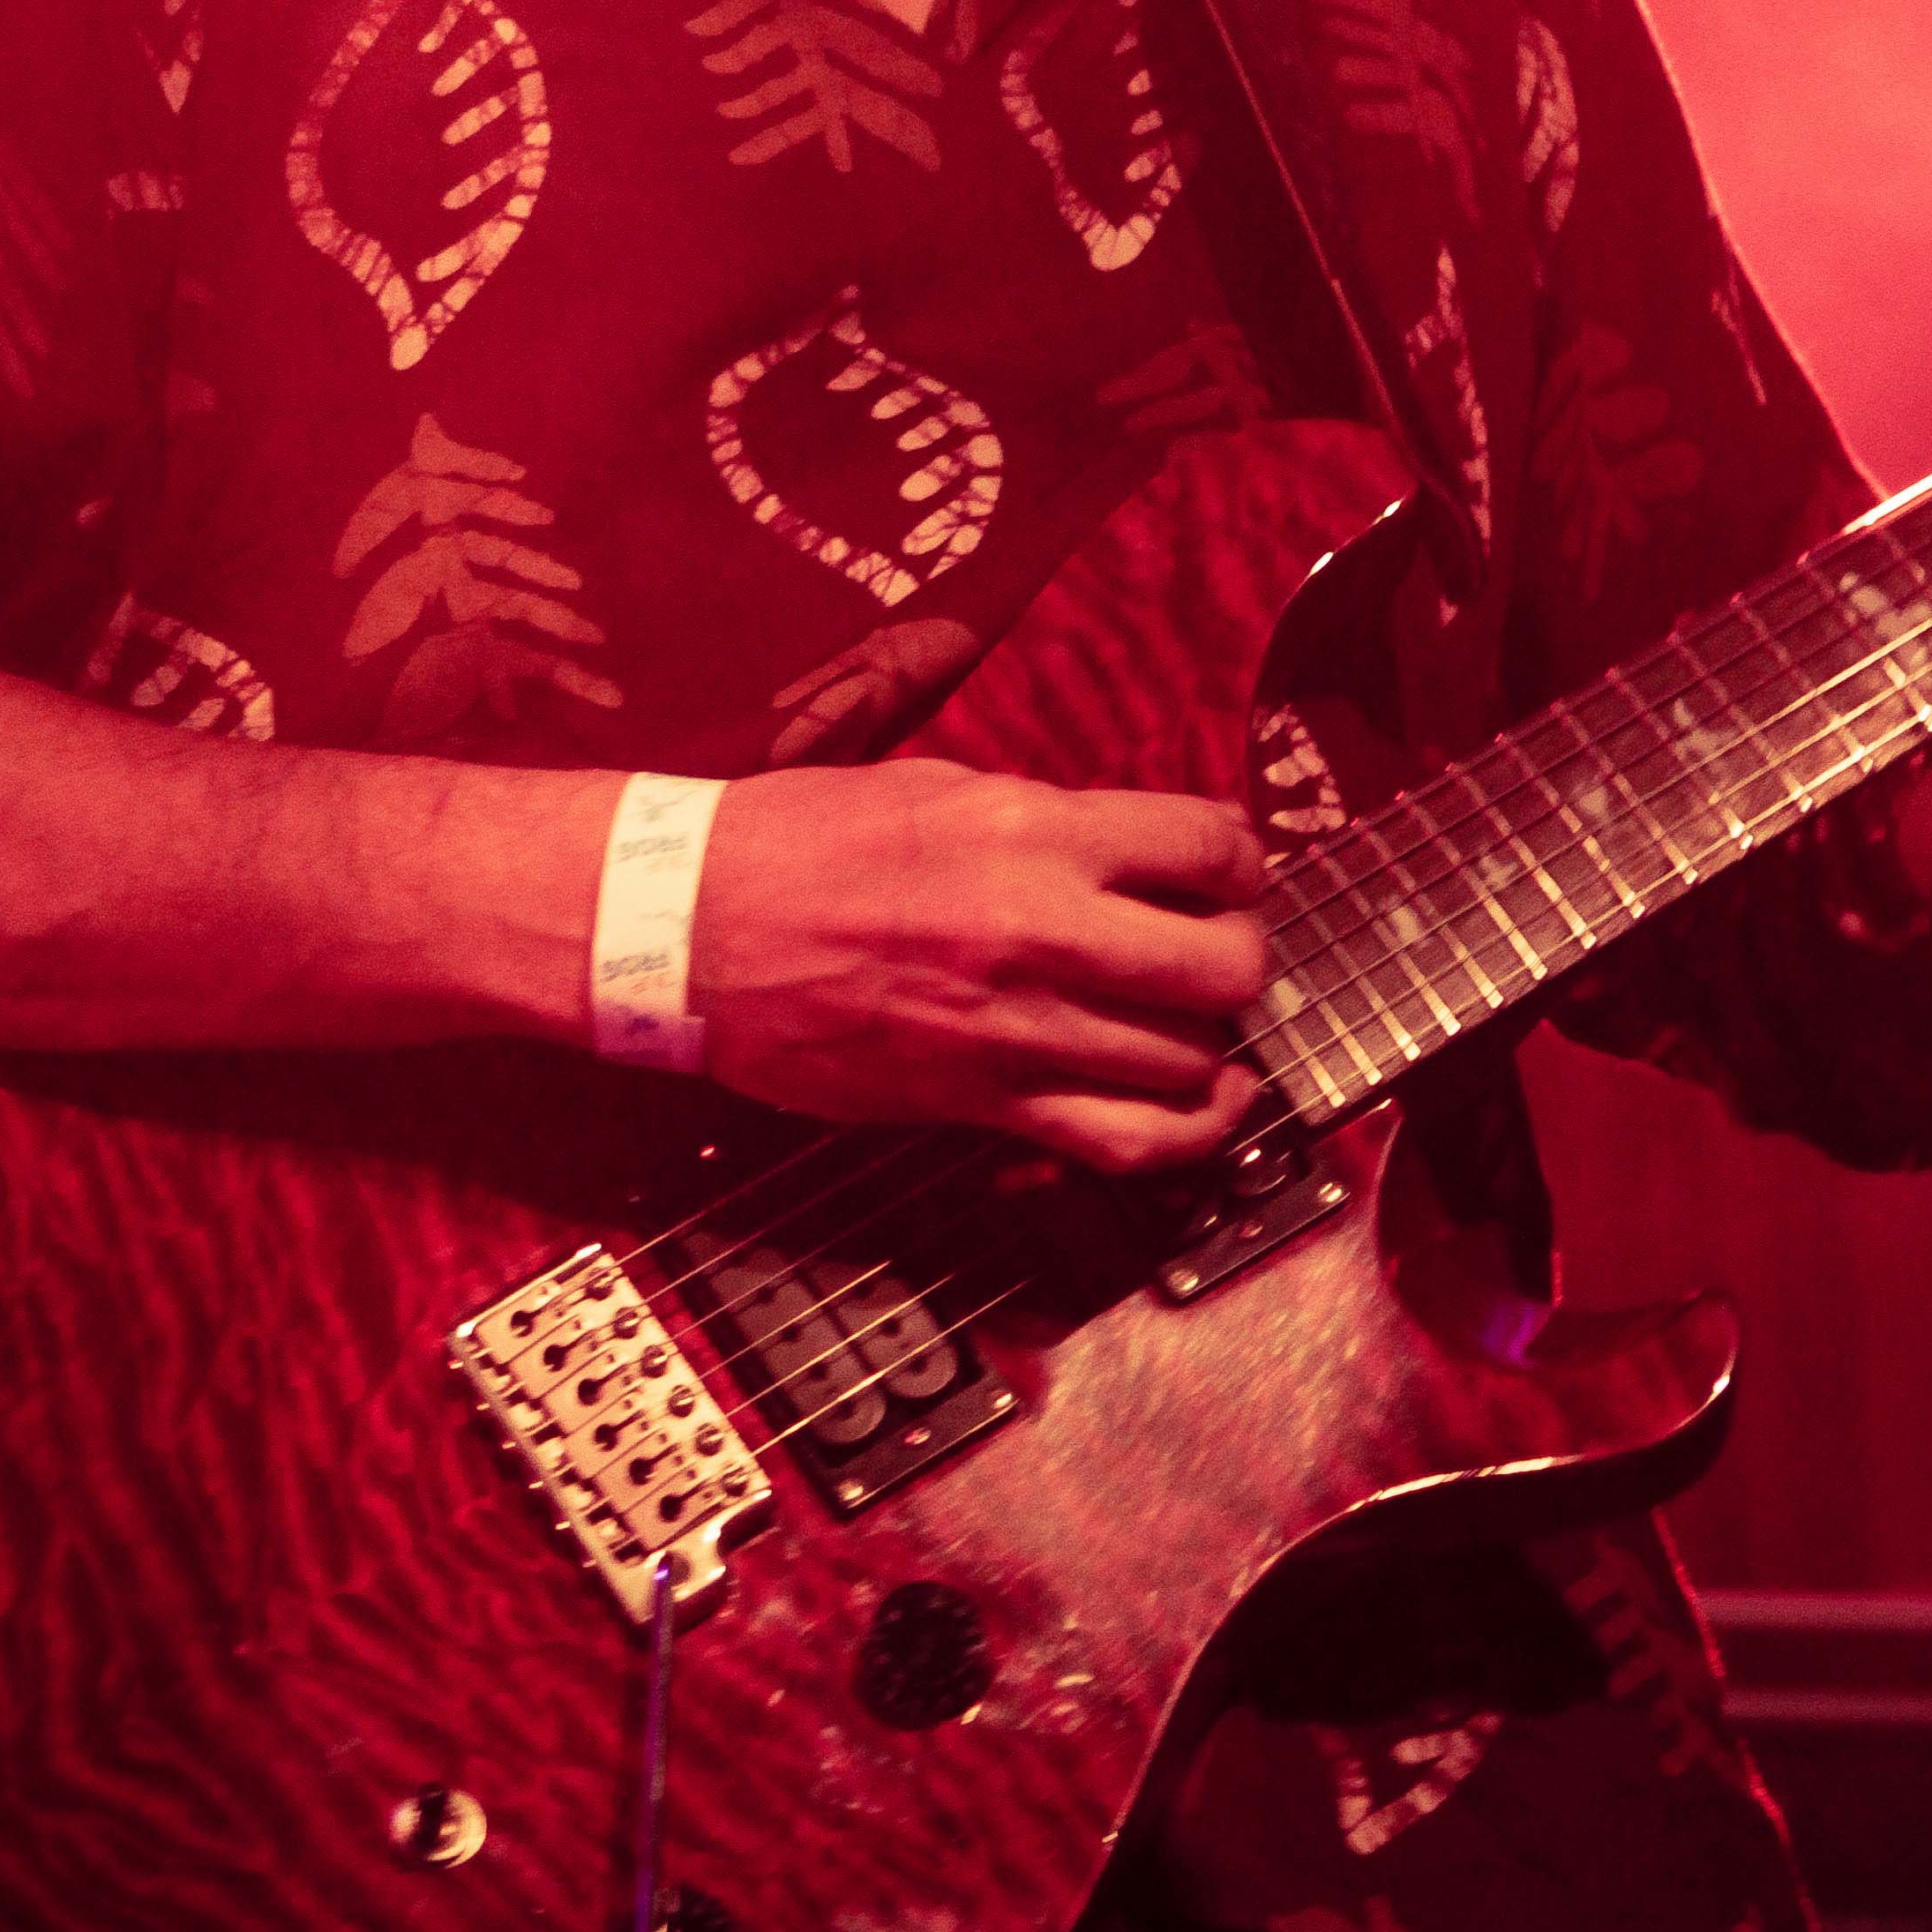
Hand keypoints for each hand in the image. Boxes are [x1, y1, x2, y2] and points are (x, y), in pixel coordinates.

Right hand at [686, 756, 1268, 1171]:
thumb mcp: (942, 789)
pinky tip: (1208, 1104)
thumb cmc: (802, 841)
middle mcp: (1038, 928)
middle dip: (1242, 957)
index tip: (1227, 873)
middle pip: (1226, 966)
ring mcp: (1013, 1027)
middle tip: (1216, 949)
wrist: (689, 928)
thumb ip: (1051, 822)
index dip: (1241, 861)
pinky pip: (1126, 1142)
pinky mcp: (980, 1103)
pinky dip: (1191, 1132)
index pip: (1210, 847)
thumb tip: (1139, 851)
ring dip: (1209, 1042)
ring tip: (1192, 1022)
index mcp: (1031, 830)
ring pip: (1190, 1060)